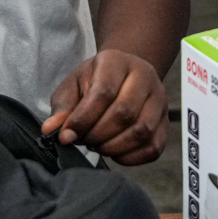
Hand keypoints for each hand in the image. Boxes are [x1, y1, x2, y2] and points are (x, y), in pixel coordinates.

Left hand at [41, 49, 166, 165]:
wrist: (124, 74)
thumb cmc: (95, 81)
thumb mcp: (73, 85)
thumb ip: (63, 107)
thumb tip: (51, 130)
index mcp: (116, 61)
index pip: (104, 92)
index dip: (83, 119)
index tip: (67, 136)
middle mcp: (144, 76)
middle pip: (124, 113)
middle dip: (98, 134)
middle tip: (83, 140)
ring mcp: (159, 99)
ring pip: (142, 131)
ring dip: (114, 147)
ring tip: (97, 145)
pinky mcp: (166, 122)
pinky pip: (153, 147)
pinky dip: (130, 157)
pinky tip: (114, 152)